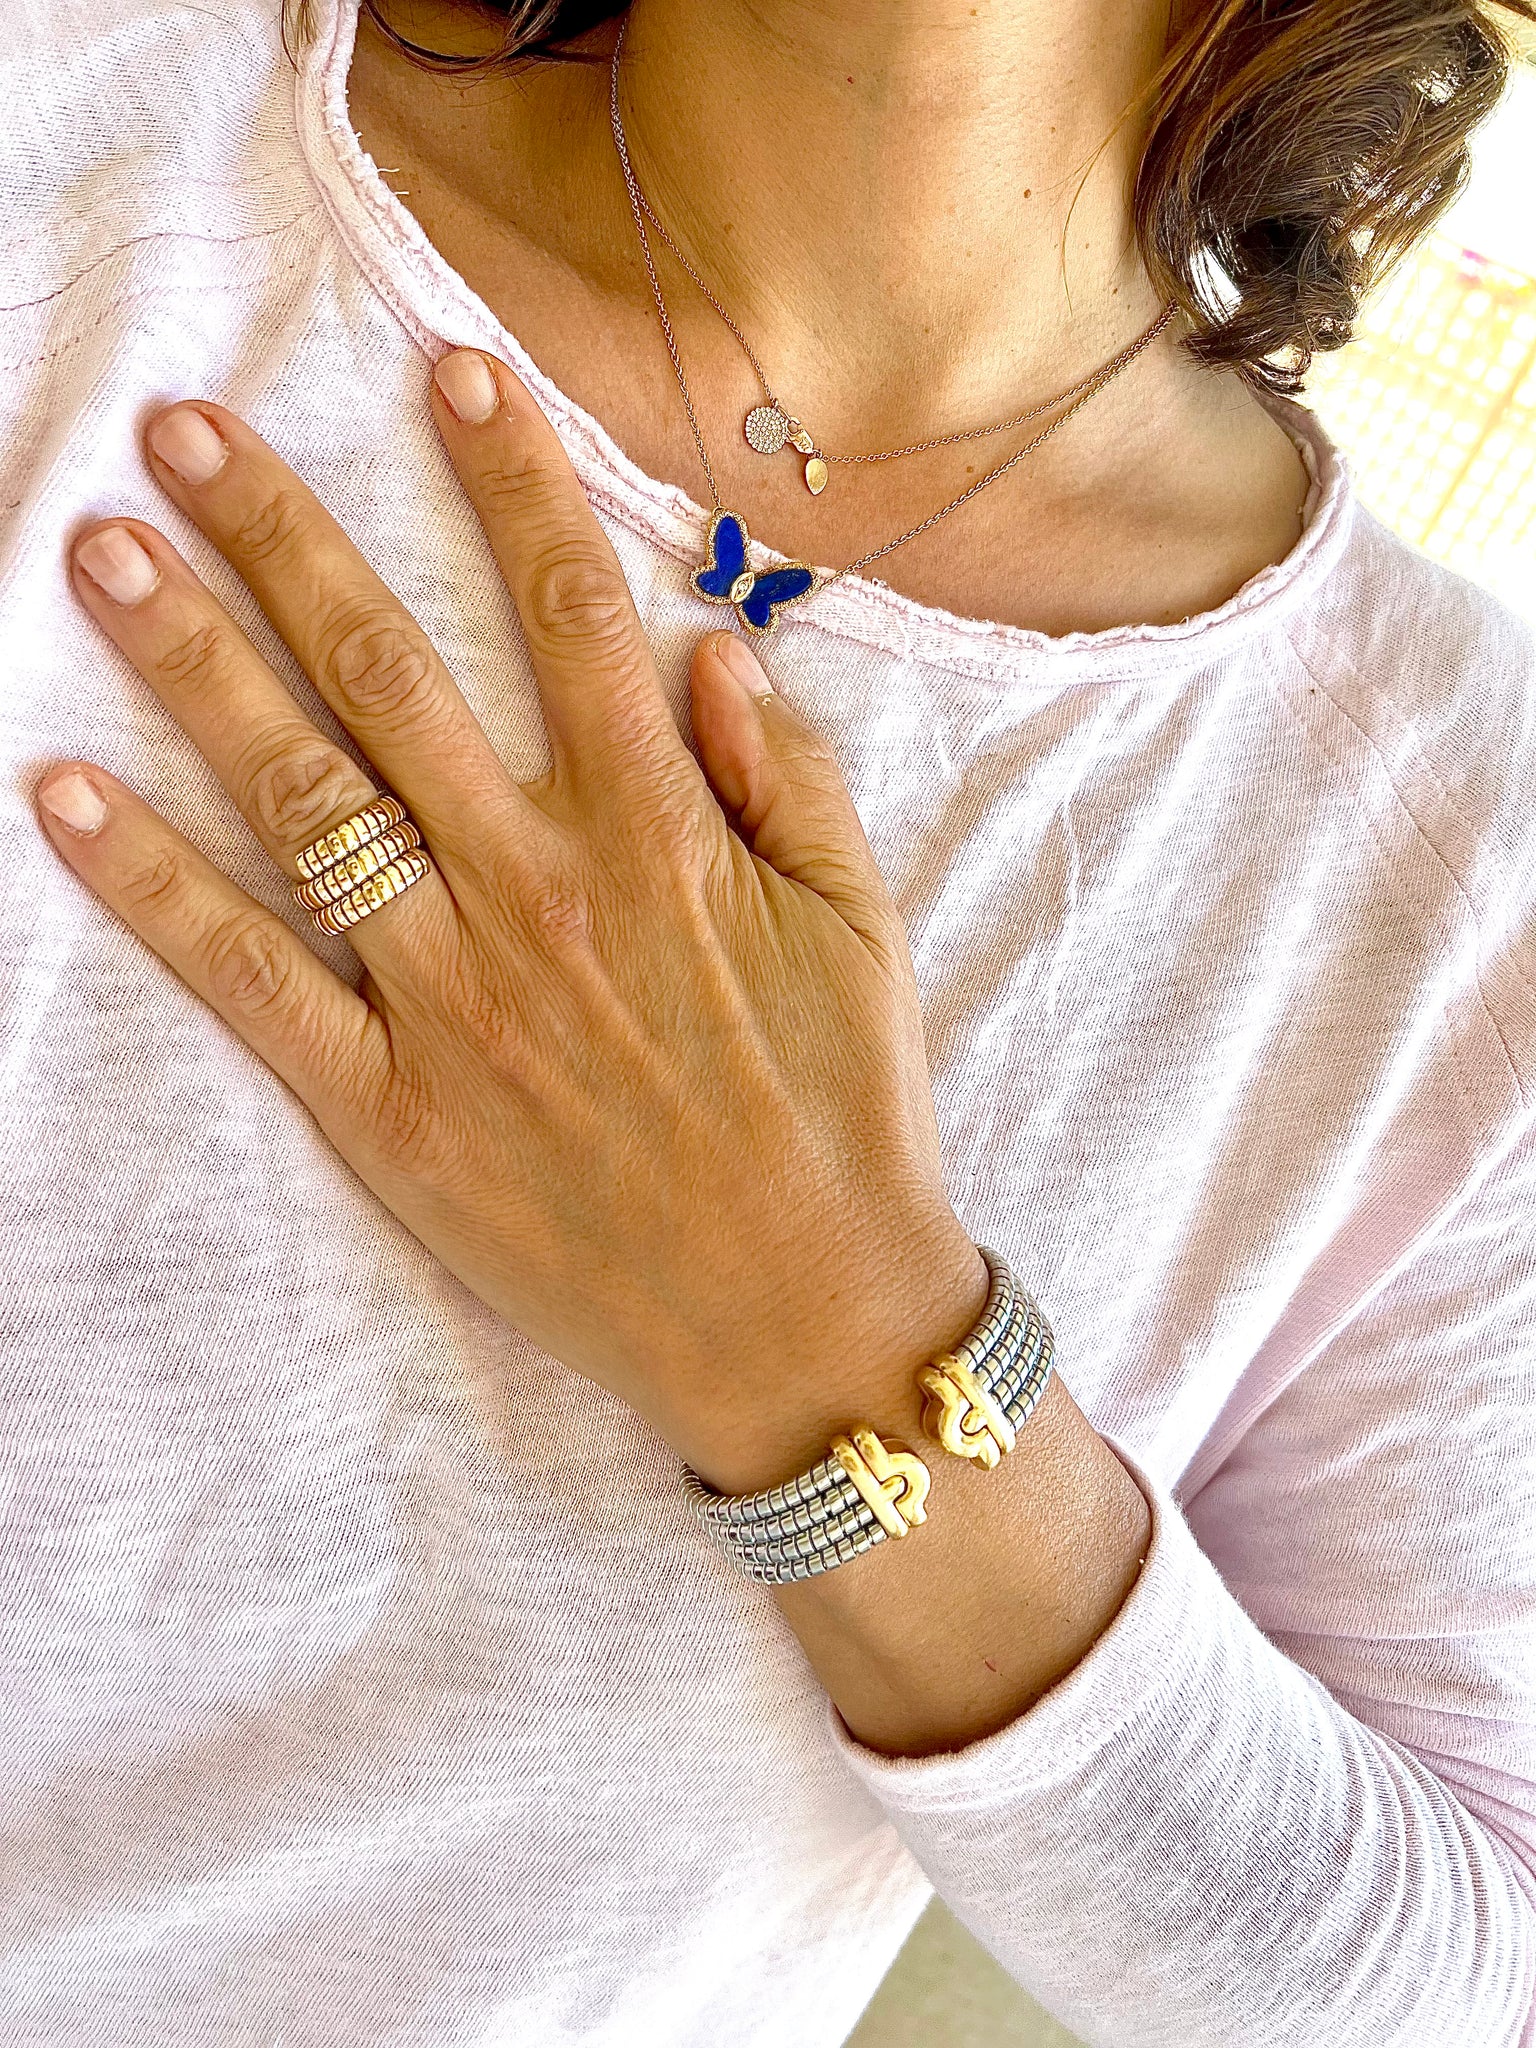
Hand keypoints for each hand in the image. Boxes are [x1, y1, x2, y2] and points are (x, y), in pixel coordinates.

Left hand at [36, 350, 985, 1492]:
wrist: (803, 1321)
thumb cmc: (847, 1117)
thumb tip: (707, 648)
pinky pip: (252, 983)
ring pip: (303, 800)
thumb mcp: (864, 927)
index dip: (508, 479)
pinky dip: (153, 890)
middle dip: (282, 536)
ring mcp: (453, 1001)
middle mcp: (539, 894)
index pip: (570, 614)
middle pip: (389, 676)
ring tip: (107, 556)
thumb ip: (788, 776)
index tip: (445, 369)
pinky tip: (66, 795)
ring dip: (195, 667)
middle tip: (186, 429)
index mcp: (659, 840)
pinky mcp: (390, 1111)